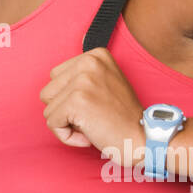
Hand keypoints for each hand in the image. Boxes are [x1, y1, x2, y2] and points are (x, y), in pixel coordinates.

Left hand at [39, 48, 143, 164]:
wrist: (143, 138)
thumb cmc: (123, 117)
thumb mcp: (107, 81)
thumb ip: (84, 74)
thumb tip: (69, 54)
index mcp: (96, 54)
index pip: (56, 77)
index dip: (71, 98)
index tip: (96, 105)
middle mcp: (89, 62)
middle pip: (48, 91)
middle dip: (66, 110)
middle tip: (94, 116)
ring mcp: (83, 81)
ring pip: (48, 108)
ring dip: (67, 123)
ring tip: (92, 124)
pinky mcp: (77, 101)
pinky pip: (52, 123)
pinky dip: (67, 136)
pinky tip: (89, 134)